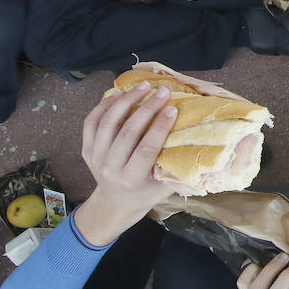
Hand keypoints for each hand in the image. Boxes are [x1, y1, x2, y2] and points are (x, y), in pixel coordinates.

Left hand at [73, 83, 180, 245]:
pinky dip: (105, 105)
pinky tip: (120, 94)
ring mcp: (95, 158)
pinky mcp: (86, 149)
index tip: (172, 109)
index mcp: (132, 179)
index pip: (146, 149)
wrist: (116, 202)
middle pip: (127, 133)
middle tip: (162, 91)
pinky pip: (92, 122)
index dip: (159, 127)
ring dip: (126, 101)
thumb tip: (201, 147)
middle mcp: (111, 168)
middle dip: (146, 108)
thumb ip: (178, 169)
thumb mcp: (165, 188)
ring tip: (143, 86)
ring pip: (108, 123)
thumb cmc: (146, 192)